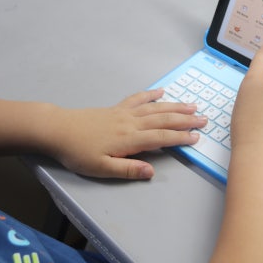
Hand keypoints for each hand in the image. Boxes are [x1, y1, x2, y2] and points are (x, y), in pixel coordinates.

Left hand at [50, 89, 205, 179]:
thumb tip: (151, 171)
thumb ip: (127, 169)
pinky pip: (137, 99)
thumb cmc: (78, 152)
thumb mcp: (100, 168)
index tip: (197, 137)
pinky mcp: (116, 108)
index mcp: (129, 139)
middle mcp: (130, 123)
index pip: (161, 138)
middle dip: (184, 120)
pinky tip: (161, 92)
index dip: (180, 138)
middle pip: (163, 120)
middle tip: (204, 118)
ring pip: (154, 108)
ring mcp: (124, 113)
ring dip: (174, 106)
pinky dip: (151, 95)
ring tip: (191, 105)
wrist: (58, 129)